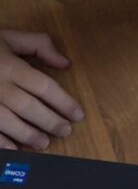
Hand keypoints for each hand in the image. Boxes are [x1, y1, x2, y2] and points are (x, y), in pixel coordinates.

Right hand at [0, 30, 82, 149]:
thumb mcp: (8, 38)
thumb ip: (38, 45)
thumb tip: (65, 64)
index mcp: (10, 66)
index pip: (44, 87)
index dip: (64, 103)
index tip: (78, 114)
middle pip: (28, 107)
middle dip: (50, 121)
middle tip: (65, 131)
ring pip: (7, 122)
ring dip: (28, 135)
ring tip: (44, 144)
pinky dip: (1, 142)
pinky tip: (14, 150)